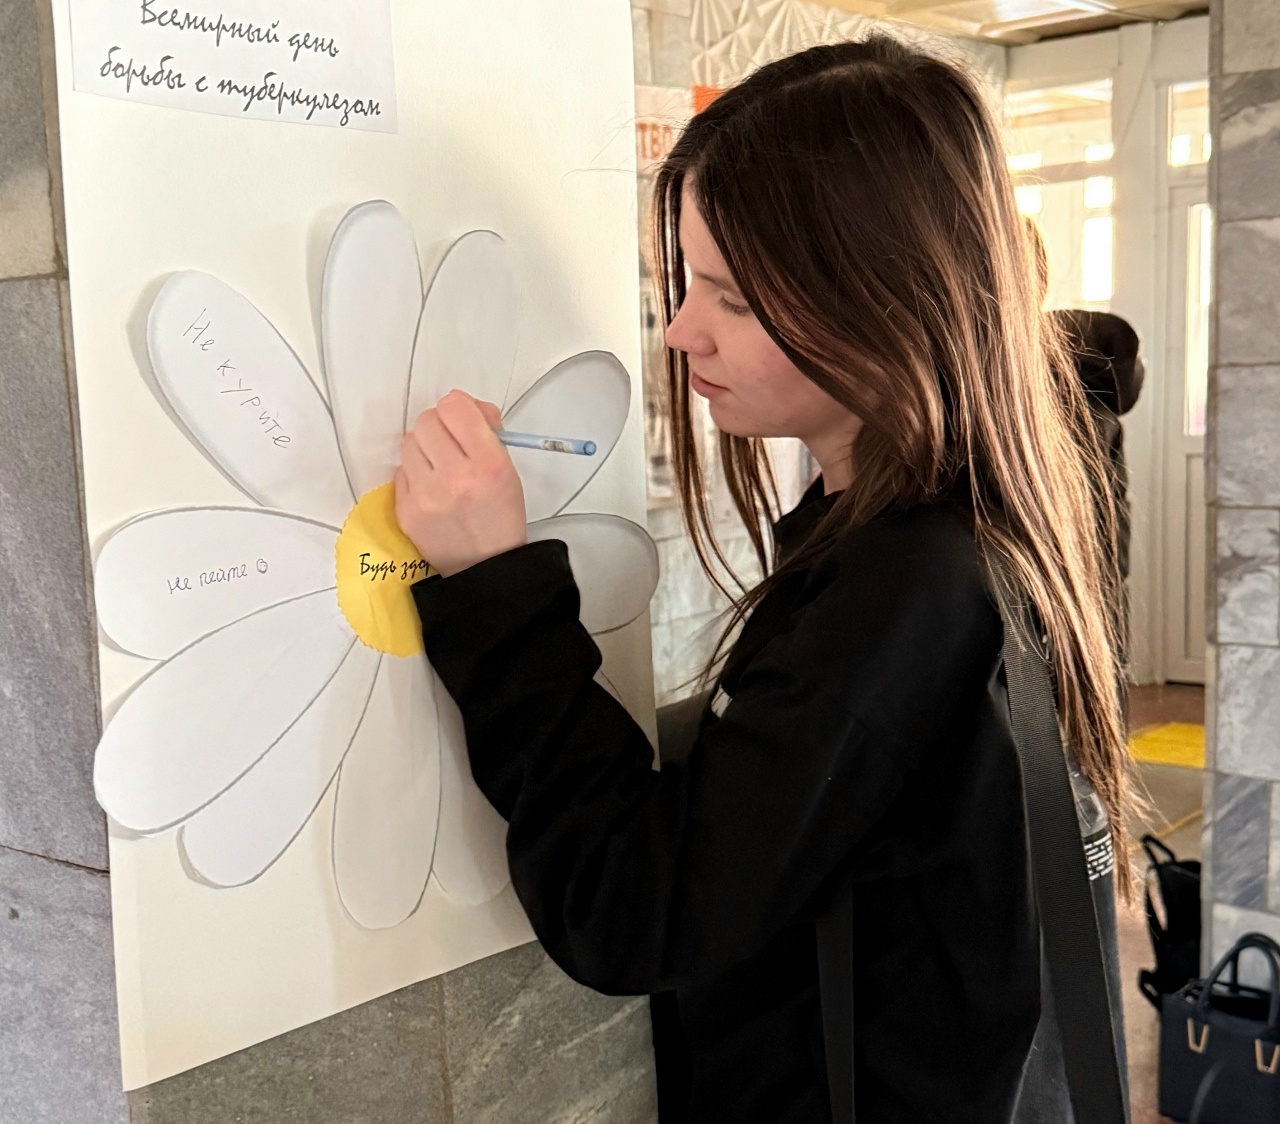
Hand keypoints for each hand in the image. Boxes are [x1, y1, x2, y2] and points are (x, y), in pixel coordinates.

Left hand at [395, 390, 526, 577]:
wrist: (486, 568)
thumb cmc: (501, 518)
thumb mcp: (508, 470)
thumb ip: (486, 435)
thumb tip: (467, 410)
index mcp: (488, 464)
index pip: (455, 406)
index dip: (461, 408)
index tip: (468, 420)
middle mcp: (453, 477)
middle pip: (427, 420)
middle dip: (441, 426)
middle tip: (453, 442)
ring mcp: (425, 496)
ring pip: (410, 442)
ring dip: (425, 448)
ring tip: (441, 466)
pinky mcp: (406, 511)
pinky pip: (401, 471)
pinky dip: (415, 473)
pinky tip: (432, 488)